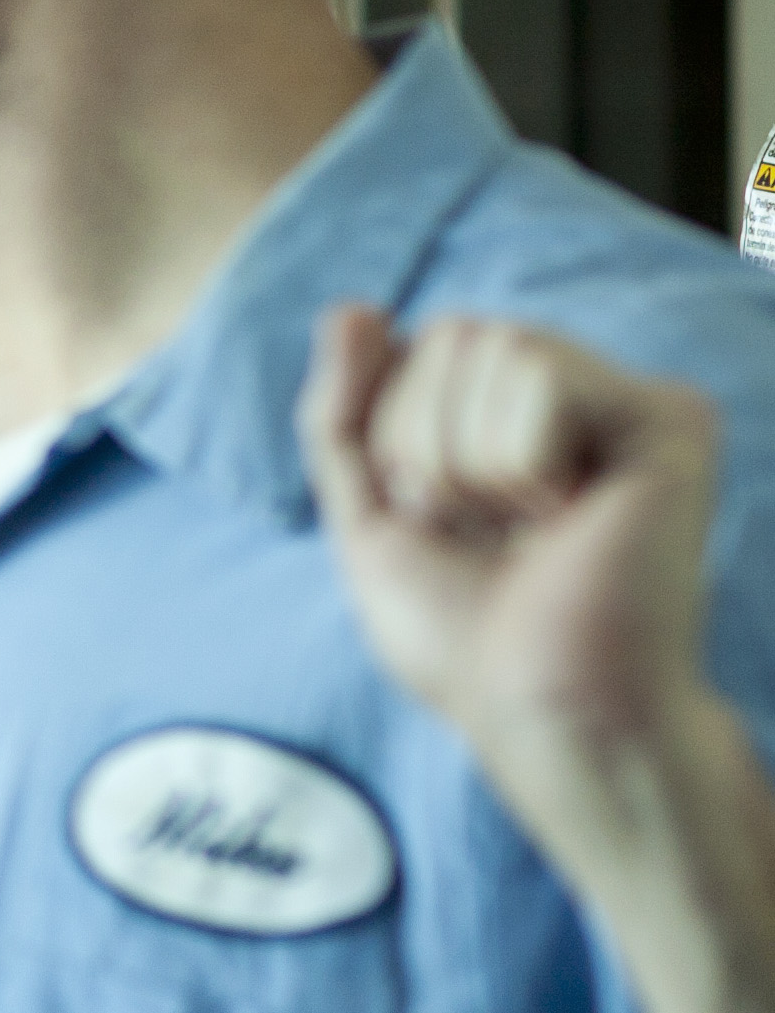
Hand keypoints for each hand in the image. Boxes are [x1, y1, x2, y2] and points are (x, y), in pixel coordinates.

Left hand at [297, 306, 726, 819]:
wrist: (540, 704)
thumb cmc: (464, 636)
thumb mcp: (369, 515)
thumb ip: (345, 413)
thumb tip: (352, 308)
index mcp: (516, 421)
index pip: (415, 349)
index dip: (390, 435)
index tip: (440, 521)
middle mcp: (582, 402)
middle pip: (449, 335)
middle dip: (420, 442)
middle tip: (483, 529)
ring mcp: (629, 405)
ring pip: (490, 343)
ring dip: (464, 457)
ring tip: (526, 528)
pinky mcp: (669, 418)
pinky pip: (540, 373)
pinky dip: (516, 458)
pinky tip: (568, 517)